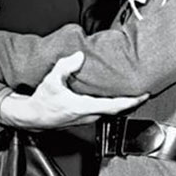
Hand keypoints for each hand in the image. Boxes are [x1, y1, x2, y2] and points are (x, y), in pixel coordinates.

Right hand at [0, 51, 147, 128]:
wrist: (31, 116)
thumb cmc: (41, 102)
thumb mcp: (51, 81)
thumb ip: (64, 67)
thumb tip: (78, 56)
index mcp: (84, 107)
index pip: (114, 106)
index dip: (131, 101)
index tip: (144, 95)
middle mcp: (88, 115)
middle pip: (116, 109)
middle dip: (131, 101)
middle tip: (144, 90)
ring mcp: (86, 118)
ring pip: (109, 111)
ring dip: (122, 103)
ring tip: (132, 92)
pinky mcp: (83, 117)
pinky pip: (102, 111)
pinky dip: (112, 104)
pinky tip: (113, 96)